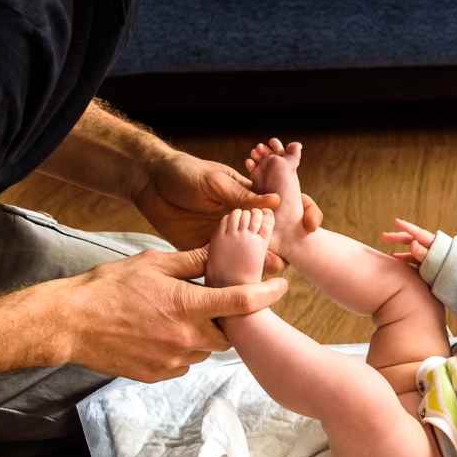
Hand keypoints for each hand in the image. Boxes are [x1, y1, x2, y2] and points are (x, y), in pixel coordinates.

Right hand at [56, 246, 286, 382]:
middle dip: (229, 320)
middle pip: (229, 334)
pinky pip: (183, 364)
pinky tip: (162, 332)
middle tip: (214, 303)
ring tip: (180, 316)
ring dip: (203, 335)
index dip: (268, 294)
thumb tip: (221, 250)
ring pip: (206, 350)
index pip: (243, 302)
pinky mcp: (157, 374)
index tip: (282, 287)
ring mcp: (172, 360)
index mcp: (189, 305)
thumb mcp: (153, 263)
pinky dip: (182, 349)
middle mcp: (186, 337)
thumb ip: (192, 259)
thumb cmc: (110, 286)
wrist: (70, 323)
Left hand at [131, 150, 321, 266]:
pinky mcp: (200, 250)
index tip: (308, 227)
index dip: (294, 218)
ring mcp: (219, 237)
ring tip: (265, 275)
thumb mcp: (215, 182)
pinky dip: (228, 275)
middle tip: (283, 261)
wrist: (148, 181)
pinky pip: (218, 265)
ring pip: (244, 256)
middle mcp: (236, 220)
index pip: (276, 211)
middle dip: (277, 249)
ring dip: (256, 265)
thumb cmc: (184, 172)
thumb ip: (242, 195)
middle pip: (263, 238)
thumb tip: (276, 202)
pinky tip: (238, 284)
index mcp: (244, 198)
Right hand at [381, 217, 434, 266]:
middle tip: (384, 236)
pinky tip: (399, 266)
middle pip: (412, 240)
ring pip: (412, 253)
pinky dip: (406, 262)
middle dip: (397, 238)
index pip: (418, 233)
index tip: (396, 221)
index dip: (406, 227)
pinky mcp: (430, 268)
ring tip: (390, 254)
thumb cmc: (451, 270)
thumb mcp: (436, 260)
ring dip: (401, 254)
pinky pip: (415, 263)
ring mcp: (431, 259)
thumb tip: (413, 243)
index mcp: (434, 244)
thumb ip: (424, 253)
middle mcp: (432, 249)